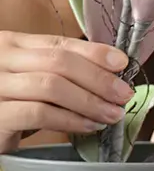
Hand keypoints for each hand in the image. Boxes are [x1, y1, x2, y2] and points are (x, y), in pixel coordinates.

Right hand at [0, 32, 130, 153]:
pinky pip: (39, 113)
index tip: (122, 63)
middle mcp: (0, 59)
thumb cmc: (9, 105)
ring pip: (51, 86)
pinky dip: (71, 120)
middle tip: (124, 95)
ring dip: (89, 101)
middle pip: (58, 62)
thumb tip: (113, 71)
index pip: (59, 43)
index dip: (94, 52)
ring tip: (112, 114)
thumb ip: (61, 72)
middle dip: (98, 79)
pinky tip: (90, 126)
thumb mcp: (33, 81)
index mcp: (11, 44)